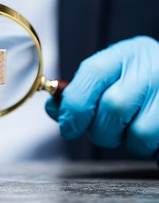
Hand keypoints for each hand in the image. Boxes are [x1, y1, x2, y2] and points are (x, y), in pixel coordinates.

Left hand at [46, 36, 158, 159]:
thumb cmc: (133, 83)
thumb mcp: (106, 77)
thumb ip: (77, 93)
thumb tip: (54, 108)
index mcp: (126, 54)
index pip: (92, 73)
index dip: (74, 105)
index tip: (68, 127)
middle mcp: (152, 68)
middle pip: (113, 106)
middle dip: (100, 130)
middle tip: (104, 130)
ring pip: (139, 132)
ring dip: (127, 141)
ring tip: (130, 129)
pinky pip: (155, 145)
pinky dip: (145, 148)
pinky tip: (147, 133)